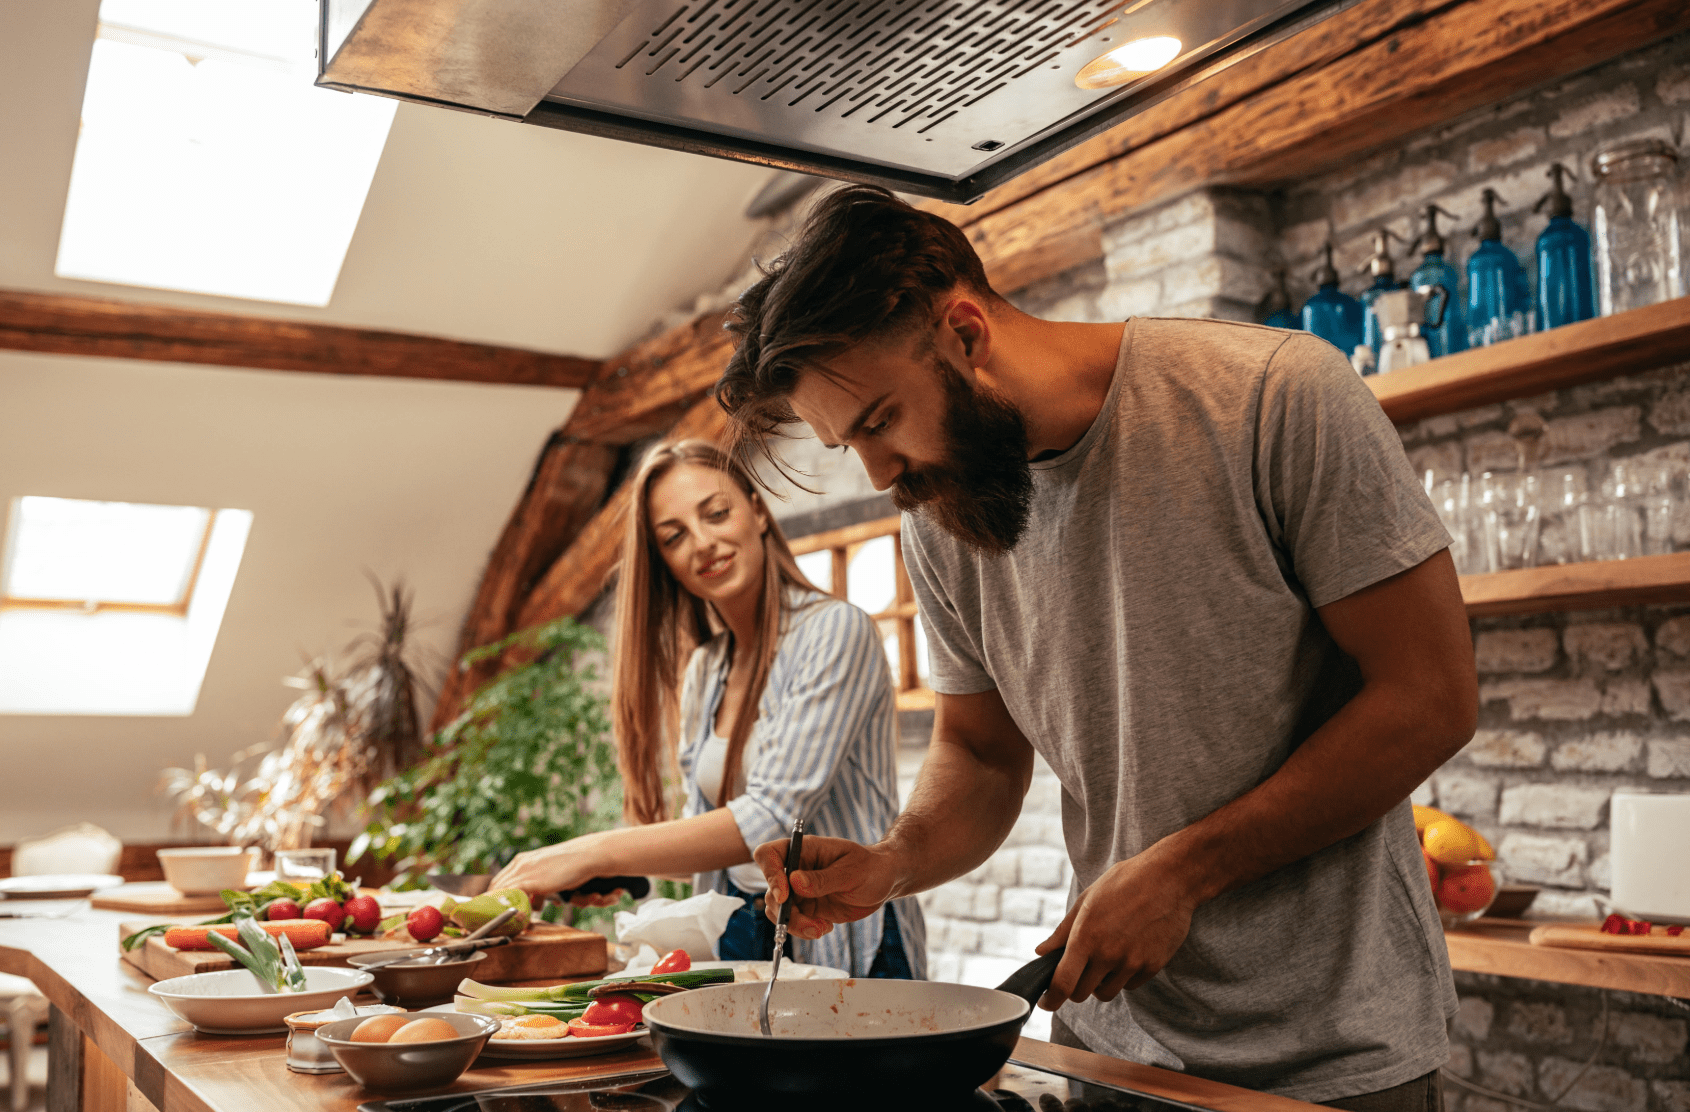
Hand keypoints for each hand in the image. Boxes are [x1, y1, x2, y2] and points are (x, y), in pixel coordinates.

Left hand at [489, 836, 625, 907]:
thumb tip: (534, 902)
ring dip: (501, 908)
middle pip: (495, 886)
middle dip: (495, 904)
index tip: (498, 909)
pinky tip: (516, 918)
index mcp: (522, 860)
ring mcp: (523, 871)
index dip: (497, 896)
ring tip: (506, 921)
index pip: (500, 880)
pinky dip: (510, 908)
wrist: (586, 856)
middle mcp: (519, 863)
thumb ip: (539, 887)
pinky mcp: (530, 880)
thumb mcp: (551, 875)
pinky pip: (511, 896)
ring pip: (500, 892)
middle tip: (499, 919)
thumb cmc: (573, 865)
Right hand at [753, 835, 900, 939]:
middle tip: (808, 923)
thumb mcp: (851, 872)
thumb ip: (823, 879)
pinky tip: (825, 927)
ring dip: (794, 925)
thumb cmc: (871, 867)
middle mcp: (797, 870)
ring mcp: (800, 891)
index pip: (769, 854)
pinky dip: (805, 930)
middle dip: (783, 911)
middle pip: (770, 889)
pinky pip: (795, 923)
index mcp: (804, 851)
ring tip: (820, 929)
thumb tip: (794, 882)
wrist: (885, 881)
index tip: (784, 895)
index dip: (770, 874)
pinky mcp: (808, 908)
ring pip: (779, 911)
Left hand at [1034, 846, 1201, 1009]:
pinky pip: (1130, 985)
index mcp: (1086, 936)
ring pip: (1106, 992)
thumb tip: (1041, 951)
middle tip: (1078, 973)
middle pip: (1082, 994)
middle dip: (1075, 988)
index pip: (1063, 983)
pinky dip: (1123, 977)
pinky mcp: (1153, 966)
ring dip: (1099, 984)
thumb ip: (1063, 931)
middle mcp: (1108, 954)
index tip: (1046, 1002)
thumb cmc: (1124, 883)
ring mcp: (1132, 962)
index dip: (1051, 999)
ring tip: (1104, 960)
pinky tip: (1126, 954)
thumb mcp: (1086, 900)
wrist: (1169, 879)